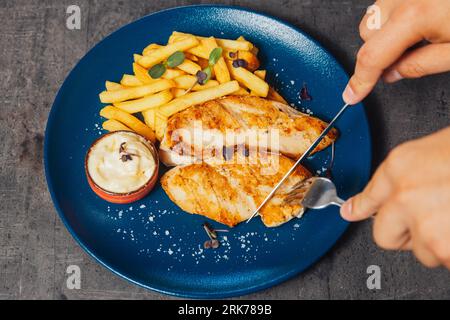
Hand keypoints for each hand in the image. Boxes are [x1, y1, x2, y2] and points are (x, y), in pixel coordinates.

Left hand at [340, 127, 449, 267]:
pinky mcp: (444, 246)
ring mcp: (425, 224)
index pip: (369, 197)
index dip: (360, 207)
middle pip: (385, 235)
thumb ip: (404, 177)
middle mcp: (405, 196)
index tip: (352, 212)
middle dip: (405, 233)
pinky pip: (444, 259)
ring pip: (421, 251)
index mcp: (401, 167)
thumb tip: (380, 197)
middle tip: (430, 220)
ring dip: (437, 242)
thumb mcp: (432, 151)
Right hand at [343, 0, 449, 103]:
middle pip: (367, 33)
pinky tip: (425, 17)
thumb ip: (418, 66)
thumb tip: (392, 73)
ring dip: (388, 30)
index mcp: (414, 16)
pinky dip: (398, 14)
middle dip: (378, 50)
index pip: (372, 57)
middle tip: (406, 58)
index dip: (360, 80)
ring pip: (376, 14)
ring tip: (423, 32)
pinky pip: (391, 1)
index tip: (352, 94)